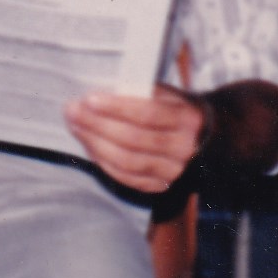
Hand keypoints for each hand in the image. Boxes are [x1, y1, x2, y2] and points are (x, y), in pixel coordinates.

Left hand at [63, 86, 207, 193]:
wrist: (205, 137)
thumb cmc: (175, 109)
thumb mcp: (166, 93)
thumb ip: (139, 93)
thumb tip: (98, 95)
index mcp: (188, 119)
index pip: (148, 114)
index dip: (116, 107)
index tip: (89, 98)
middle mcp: (184, 148)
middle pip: (133, 139)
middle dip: (97, 125)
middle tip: (72, 111)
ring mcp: (174, 171)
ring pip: (127, 161)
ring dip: (94, 143)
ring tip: (76, 126)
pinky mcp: (161, 185)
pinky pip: (126, 177)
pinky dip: (103, 162)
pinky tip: (89, 145)